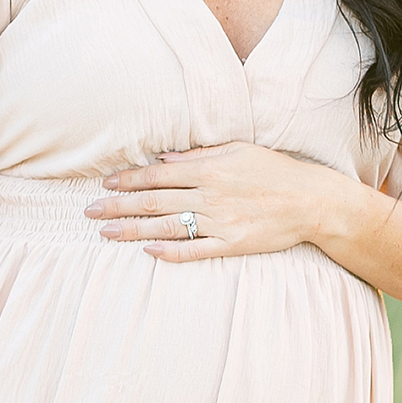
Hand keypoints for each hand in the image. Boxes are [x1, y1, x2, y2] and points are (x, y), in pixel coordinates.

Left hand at [83, 143, 343, 260]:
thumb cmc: (275, 171)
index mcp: (209, 169)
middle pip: (154, 201)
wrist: (312, 201)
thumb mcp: (238, 150)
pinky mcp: (232, 245)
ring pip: (167, 226)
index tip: (107, 184)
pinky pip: (195, 250)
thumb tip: (165, 157)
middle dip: (118, 206)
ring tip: (106, 233)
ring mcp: (220, 222)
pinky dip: (170, 251)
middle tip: (89, 212)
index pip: (158, 174)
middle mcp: (210, 195)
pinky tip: (148, 252)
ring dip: (133, 230)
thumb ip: (200, 155)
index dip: (129, 179)